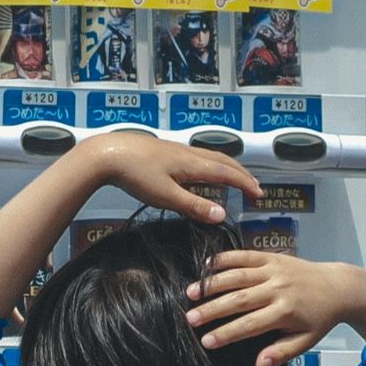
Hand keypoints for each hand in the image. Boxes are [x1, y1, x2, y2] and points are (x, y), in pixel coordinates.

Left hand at [78, 133, 261, 223]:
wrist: (106, 154)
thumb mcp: (165, 195)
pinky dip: (208, 164)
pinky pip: (195, 156)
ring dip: (226, 167)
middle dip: (241, 174)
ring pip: (209, 156)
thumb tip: (222, 215)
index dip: (245, 184)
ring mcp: (175, 150)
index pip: (228, 173)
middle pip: (222, 161)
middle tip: (253, 187)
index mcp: (192, 164)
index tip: (259, 195)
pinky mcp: (162, 150)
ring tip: (233, 178)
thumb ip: (193, 206)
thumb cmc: (134, 174)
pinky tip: (198, 172)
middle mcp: (188, 153)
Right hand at [185, 252, 358, 365]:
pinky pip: (244, 256)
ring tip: (190, 293)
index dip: (226, 334)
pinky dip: (225, 259)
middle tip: (190, 319)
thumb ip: (281, 353)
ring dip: (212, 284)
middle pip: (238, 300)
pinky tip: (206, 266)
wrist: (338, 286)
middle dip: (212, 310)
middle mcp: (277, 289)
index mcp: (285, 312)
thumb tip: (258, 364)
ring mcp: (273, 270)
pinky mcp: (271, 257)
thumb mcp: (306, 341)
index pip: (249, 325)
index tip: (206, 341)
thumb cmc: (319, 317)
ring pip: (237, 276)